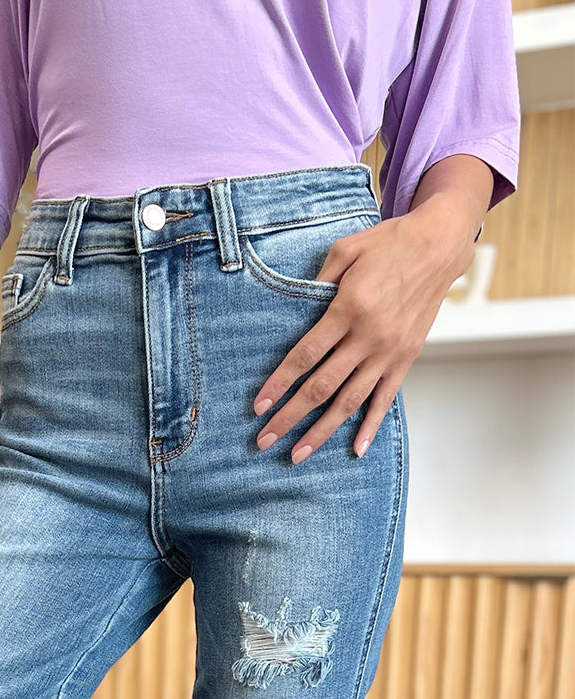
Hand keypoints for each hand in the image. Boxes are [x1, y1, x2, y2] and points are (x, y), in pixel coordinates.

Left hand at [252, 196, 477, 461]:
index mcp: (349, 308)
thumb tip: (295, 308)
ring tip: (298, 455)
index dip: (279, 384)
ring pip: (349, 402)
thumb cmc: (388, 244)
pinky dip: (371, 426)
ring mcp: (389, 351)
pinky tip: (356, 448)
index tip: (259, 406)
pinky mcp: (406, 358)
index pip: (304, 356)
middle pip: (321, 387)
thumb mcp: (346, 250)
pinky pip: (385, 398)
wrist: (440, 245)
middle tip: (264, 441)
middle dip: (290, 418)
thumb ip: (318, 280)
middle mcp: (368, 336)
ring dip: (321, 431)